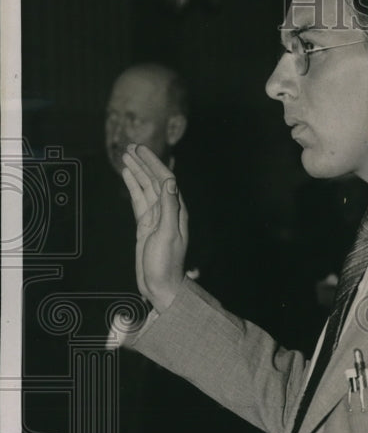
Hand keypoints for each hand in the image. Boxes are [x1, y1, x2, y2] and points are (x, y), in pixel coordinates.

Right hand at [121, 144, 188, 311]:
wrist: (160, 286)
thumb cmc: (166, 264)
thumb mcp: (168, 235)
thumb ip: (170, 208)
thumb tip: (171, 182)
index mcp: (176, 211)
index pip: (165, 180)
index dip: (153, 163)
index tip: (141, 150)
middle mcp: (168, 211)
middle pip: (155, 180)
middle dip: (144, 162)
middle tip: (130, 146)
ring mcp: (156, 217)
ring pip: (145, 188)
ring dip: (137, 171)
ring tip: (126, 156)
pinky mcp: (146, 225)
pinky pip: (139, 200)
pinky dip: (133, 186)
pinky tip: (128, 176)